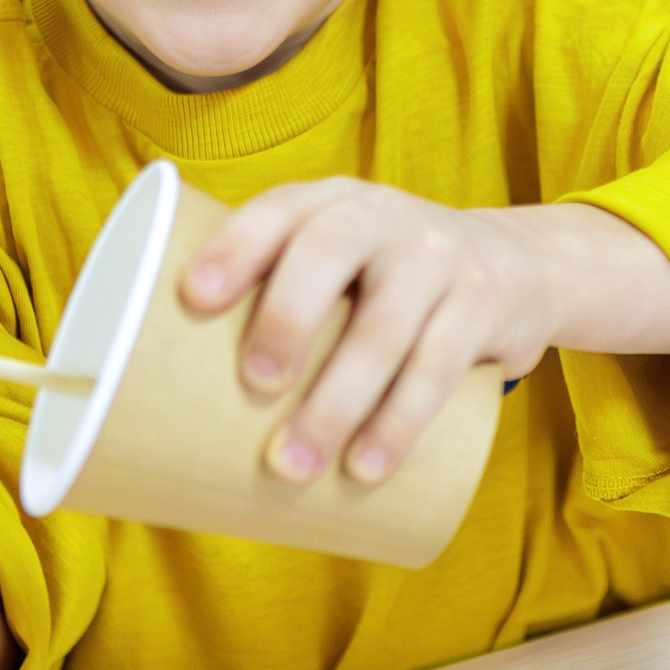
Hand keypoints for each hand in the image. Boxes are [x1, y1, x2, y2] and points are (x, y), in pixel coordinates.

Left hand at [180, 181, 669, 486]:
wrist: (515, 268)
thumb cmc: (382, 287)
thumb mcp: (340, 272)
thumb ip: (272, 312)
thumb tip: (154, 416)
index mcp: (329, 204)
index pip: (278, 210)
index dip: (235, 246)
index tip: (194, 298)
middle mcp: (384, 216)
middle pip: (330, 252)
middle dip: (287, 317)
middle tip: (256, 385)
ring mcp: (439, 257)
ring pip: (386, 328)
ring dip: (338, 402)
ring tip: (293, 465)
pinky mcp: (482, 305)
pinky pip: (440, 365)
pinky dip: (401, 420)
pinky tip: (368, 465)